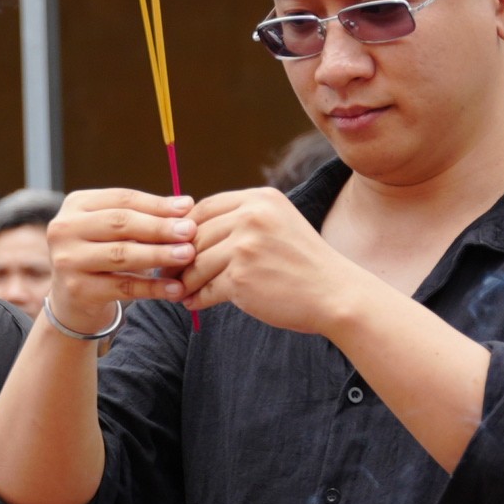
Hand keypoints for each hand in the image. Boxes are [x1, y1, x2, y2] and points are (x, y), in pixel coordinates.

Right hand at [44, 188, 196, 329]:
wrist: (72, 301)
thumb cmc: (101, 257)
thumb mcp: (115, 231)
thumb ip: (144, 217)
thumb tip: (186, 206)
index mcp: (76, 205)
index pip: (122, 199)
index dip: (157, 204)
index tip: (188, 207)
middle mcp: (64, 229)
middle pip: (120, 223)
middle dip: (159, 227)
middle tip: (190, 231)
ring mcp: (67, 260)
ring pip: (121, 254)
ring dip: (159, 255)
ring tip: (187, 255)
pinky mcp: (76, 290)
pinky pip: (123, 286)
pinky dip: (152, 287)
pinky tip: (175, 288)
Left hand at [177, 186, 375, 339]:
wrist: (335, 294)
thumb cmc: (303, 264)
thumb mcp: (278, 225)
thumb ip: (242, 220)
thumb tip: (189, 231)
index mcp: (260, 199)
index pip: (205, 208)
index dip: (185, 230)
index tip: (176, 247)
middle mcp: (252, 217)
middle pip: (195, 236)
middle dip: (179, 258)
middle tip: (168, 274)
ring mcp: (245, 246)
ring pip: (196, 263)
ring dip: (185, 281)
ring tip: (180, 291)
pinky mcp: (241, 277)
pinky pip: (205, 288)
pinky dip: (196, 298)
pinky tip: (193, 303)